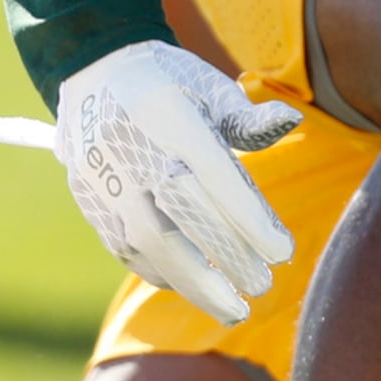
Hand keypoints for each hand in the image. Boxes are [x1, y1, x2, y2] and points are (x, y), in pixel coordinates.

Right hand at [52, 40, 301, 326]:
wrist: (90, 72)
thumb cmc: (166, 82)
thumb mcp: (207, 85)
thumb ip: (247, 116)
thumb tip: (291, 121)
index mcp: (167, 115)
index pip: (213, 175)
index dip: (248, 219)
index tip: (283, 253)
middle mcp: (131, 148)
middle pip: (179, 216)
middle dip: (225, 258)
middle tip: (262, 287)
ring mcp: (104, 177)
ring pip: (148, 242)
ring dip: (193, 282)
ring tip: (232, 308)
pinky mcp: (89, 199)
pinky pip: (125, 247)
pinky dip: (163, 272)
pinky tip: (194, 285)